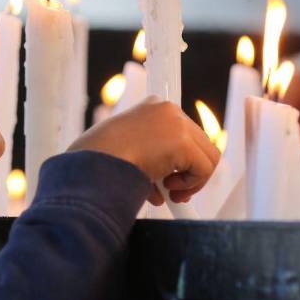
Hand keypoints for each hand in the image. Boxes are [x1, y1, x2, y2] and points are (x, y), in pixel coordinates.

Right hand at [68, 96, 219, 204]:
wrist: (91, 164)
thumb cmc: (98, 161)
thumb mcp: (126, 149)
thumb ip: (152, 157)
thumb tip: (168, 183)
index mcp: (151, 106)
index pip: (181, 131)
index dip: (180, 157)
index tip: (172, 175)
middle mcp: (167, 109)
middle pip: (199, 143)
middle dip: (188, 171)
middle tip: (173, 191)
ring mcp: (177, 122)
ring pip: (208, 156)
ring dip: (191, 180)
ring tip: (170, 193)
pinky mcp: (183, 141)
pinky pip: (205, 169)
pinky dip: (191, 185)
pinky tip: (167, 190)